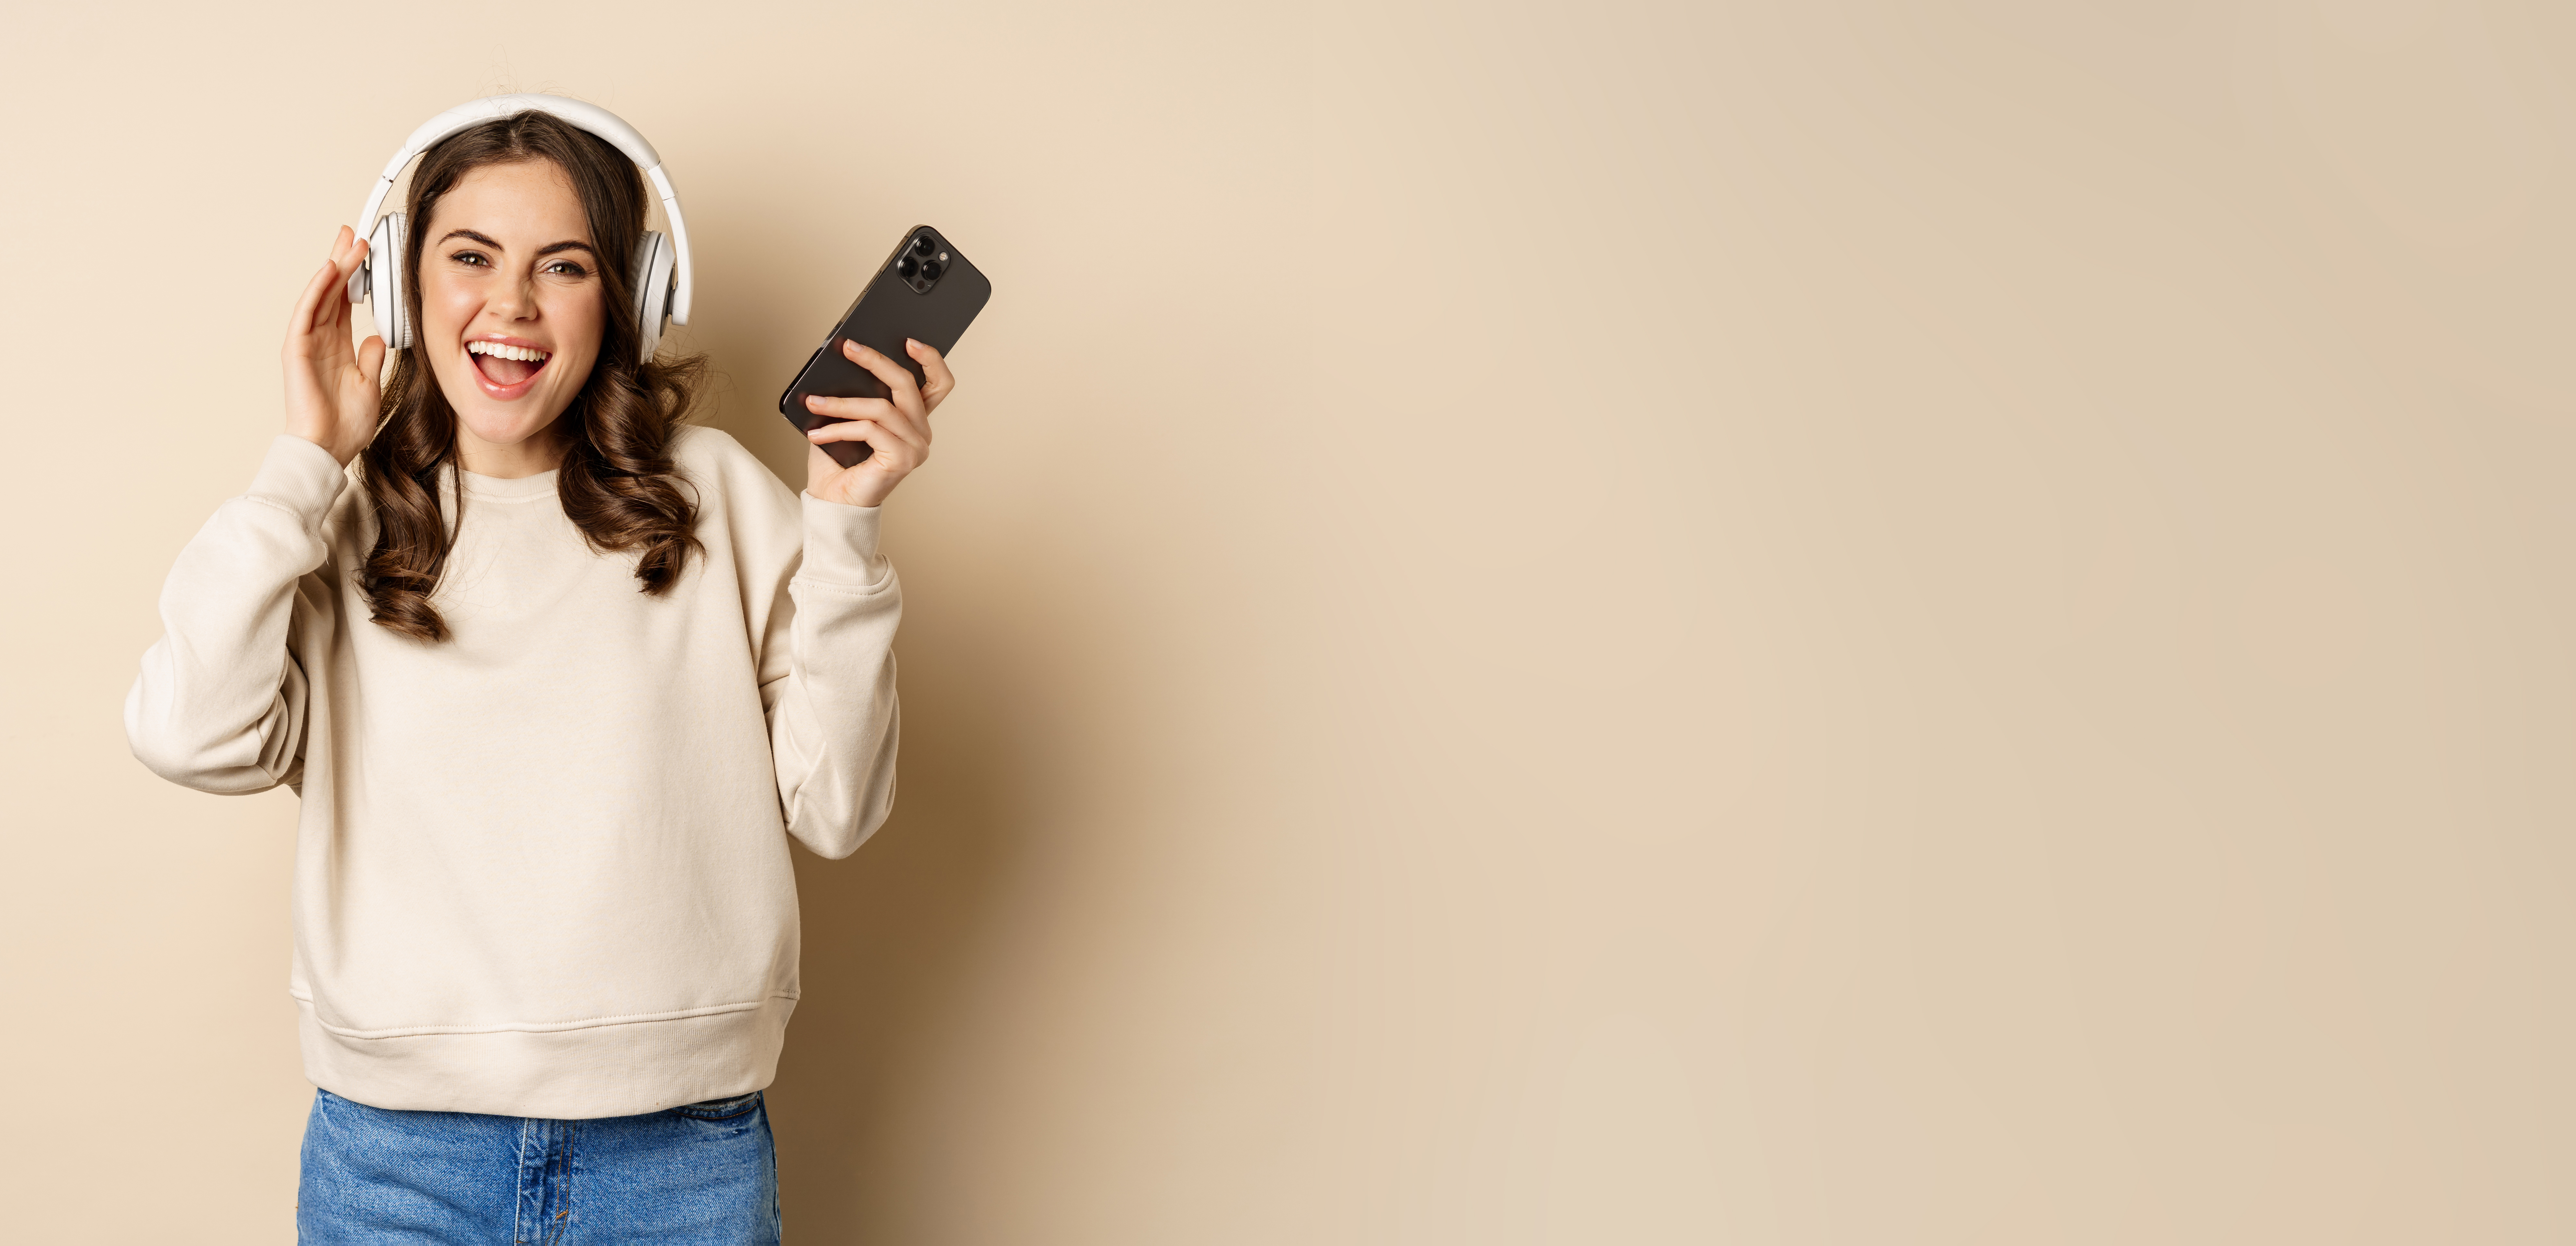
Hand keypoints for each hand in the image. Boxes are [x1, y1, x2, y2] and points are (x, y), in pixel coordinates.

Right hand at [283, 226, 388, 465]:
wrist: (328, 447)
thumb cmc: (345, 423)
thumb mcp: (369, 383)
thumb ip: (371, 357)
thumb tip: (376, 338)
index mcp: (337, 345)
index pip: (344, 302)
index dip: (353, 277)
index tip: (363, 254)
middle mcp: (320, 339)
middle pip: (331, 291)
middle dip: (342, 262)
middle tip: (353, 235)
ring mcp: (306, 342)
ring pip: (319, 296)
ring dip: (334, 269)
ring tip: (349, 245)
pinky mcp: (297, 349)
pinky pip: (307, 313)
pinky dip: (317, 291)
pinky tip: (329, 271)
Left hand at [803, 339, 954, 507]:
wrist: (833, 501)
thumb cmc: (839, 461)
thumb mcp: (849, 417)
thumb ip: (858, 393)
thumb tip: (843, 359)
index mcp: (915, 420)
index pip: (940, 384)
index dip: (930, 359)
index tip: (908, 340)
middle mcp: (922, 433)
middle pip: (908, 385)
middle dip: (876, 361)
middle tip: (848, 347)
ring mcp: (915, 448)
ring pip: (882, 408)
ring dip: (842, 402)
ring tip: (814, 401)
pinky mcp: (902, 461)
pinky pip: (869, 430)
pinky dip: (839, 428)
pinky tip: (816, 433)